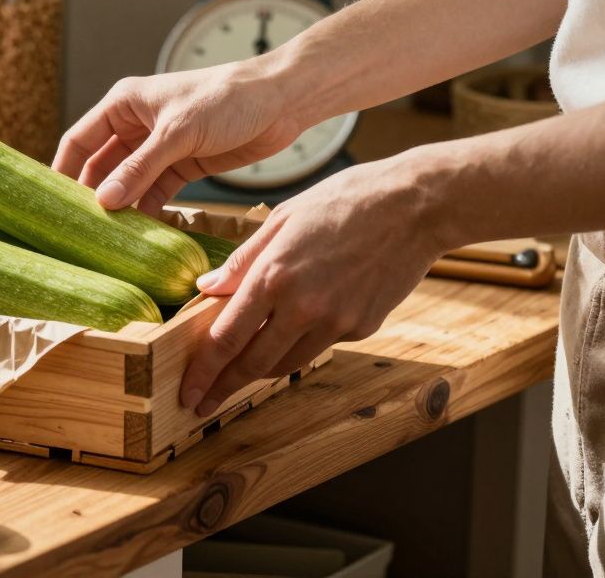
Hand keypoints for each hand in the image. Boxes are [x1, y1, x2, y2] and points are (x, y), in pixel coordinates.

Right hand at [53, 58, 306, 213]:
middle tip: (78, 230)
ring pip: (127, 184)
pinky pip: (154, 194)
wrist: (282, 101)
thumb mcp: (177, 133)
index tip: (49, 204)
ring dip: (120, 208)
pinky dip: (147, 212)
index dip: (63, 171)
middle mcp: (135, 126)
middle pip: (100, 166)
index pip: (79, 140)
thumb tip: (104, 202)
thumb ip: (140, 168)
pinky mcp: (182, 166)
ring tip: (106, 239)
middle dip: (91, 196)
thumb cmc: (227, 99)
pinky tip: (140, 235)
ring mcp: (159, 148)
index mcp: (124, 104)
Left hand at [178, 153, 446, 415]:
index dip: (203, 372)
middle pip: (252, 364)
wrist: (415, 207)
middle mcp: (302, 307)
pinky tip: (295, 331)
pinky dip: (300, 344)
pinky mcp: (362, 329)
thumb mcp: (282, 219)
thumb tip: (206, 289)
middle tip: (203, 402)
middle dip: (223, 387)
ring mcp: (335, 322)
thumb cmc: (344, 201)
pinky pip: (319, 346)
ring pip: (285, 364)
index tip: (188, 393)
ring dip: (259, 372)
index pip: (226, 338)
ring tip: (239, 375)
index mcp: (274, 276)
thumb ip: (241, 261)